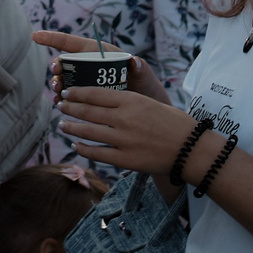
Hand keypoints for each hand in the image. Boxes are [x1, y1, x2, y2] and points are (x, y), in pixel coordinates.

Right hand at [32, 28, 169, 101]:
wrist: (145, 109)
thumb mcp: (144, 76)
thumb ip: (140, 69)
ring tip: (57, 91)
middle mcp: (87, 64)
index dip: (51, 38)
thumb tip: (135, 61)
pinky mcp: (83, 96)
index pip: (71, 42)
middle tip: (56, 74)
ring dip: (57, 84)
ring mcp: (83, 81)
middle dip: (56, 67)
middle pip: (64, 62)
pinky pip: (68, 96)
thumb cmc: (144, 86)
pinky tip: (60, 104)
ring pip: (63, 80)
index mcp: (97, 52)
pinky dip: (62, 99)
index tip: (34, 36)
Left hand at [56, 85, 196, 177]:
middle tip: (60, 107)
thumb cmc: (174, 123)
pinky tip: (76, 146)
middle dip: (70, 108)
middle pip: (87, 111)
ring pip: (88, 132)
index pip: (95, 93)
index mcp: (131, 101)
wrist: (191, 149)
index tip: (67, 93)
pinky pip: (97, 154)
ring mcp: (123, 140)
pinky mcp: (125, 160)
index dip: (77, 93)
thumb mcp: (149, 102)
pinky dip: (83, 149)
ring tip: (63, 125)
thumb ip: (127, 102)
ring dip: (72, 128)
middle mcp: (124, 119)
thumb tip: (103, 100)